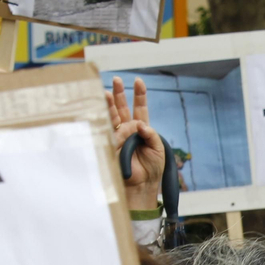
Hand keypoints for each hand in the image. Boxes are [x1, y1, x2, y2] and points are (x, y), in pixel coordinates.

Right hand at [108, 76, 165, 212]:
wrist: (143, 184)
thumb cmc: (153, 168)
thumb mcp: (159, 148)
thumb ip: (151, 134)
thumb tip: (139, 124)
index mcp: (142, 129)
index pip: (140, 108)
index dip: (139, 95)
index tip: (138, 81)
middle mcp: (129, 130)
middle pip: (123, 108)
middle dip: (119, 94)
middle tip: (117, 80)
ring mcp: (119, 137)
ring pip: (113, 117)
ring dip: (109, 105)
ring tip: (105, 92)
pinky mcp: (112, 145)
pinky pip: (111, 133)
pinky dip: (113, 127)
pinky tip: (111, 119)